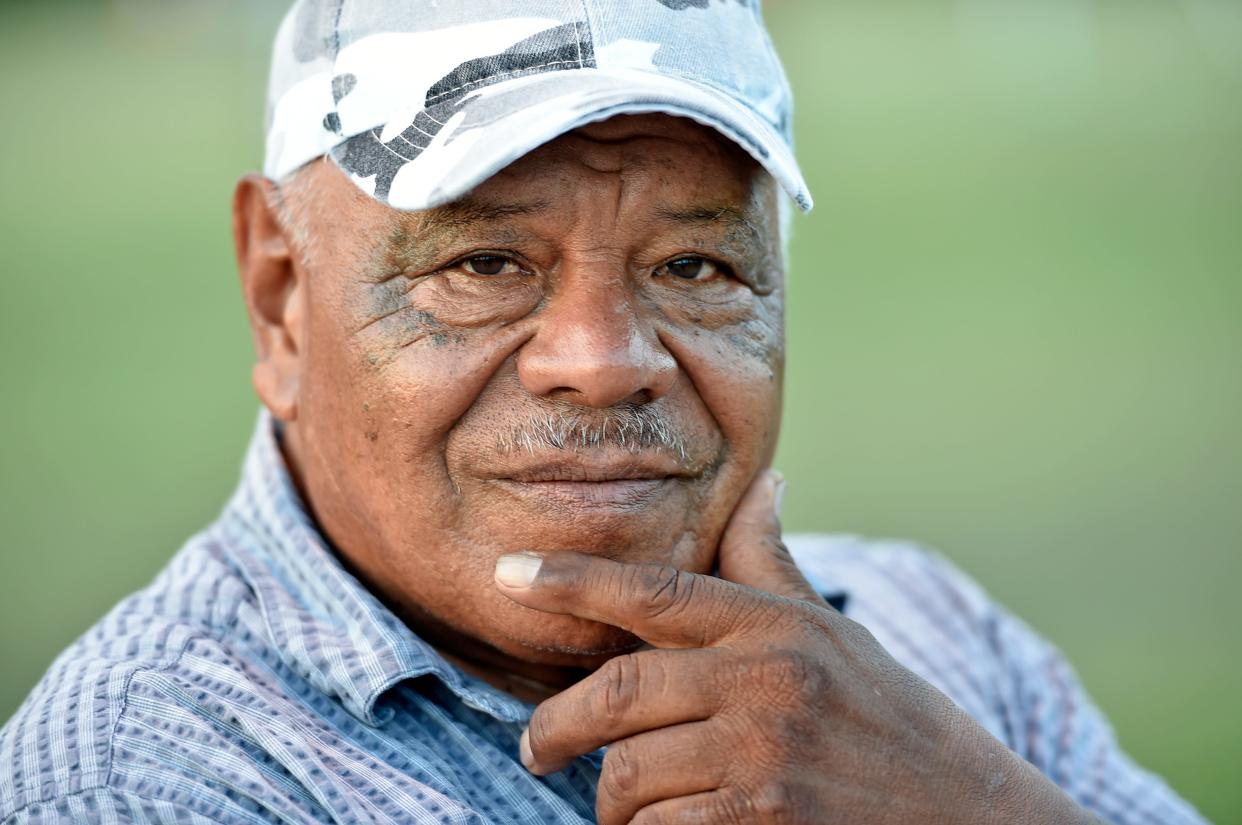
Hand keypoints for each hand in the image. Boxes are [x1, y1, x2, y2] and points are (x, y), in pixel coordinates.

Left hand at [494, 471, 1101, 824]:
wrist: (969, 814)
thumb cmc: (887, 715)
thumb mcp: (831, 632)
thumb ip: (774, 564)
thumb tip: (764, 482)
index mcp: (772, 625)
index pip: (652, 592)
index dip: (569, 580)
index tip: (505, 573)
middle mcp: (765, 680)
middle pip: (617, 694)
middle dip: (555, 728)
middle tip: (535, 749)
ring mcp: (766, 754)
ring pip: (629, 775)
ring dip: (610, 801)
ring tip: (619, 804)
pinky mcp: (766, 820)